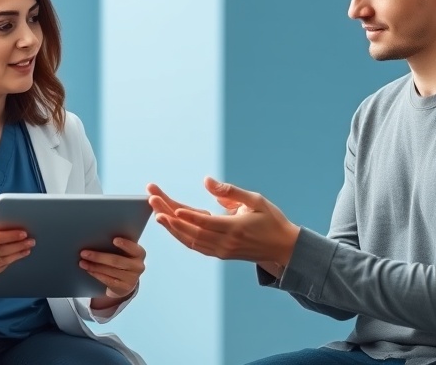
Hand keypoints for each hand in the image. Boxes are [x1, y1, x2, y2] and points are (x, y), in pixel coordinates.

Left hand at [80, 238, 146, 300]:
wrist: (126, 283)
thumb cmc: (123, 261)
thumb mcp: (126, 253)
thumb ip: (119, 247)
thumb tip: (98, 239)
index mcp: (139, 254)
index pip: (134, 248)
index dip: (125, 244)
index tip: (114, 240)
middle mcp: (138, 266)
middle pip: (116, 261)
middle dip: (99, 256)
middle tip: (84, 253)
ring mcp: (131, 279)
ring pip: (110, 271)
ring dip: (94, 266)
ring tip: (82, 262)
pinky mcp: (123, 288)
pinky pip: (107, 280)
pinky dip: (96, 274)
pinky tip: (89, 269)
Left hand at [147, 177, 299, 265]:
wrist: (283, 248)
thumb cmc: (271, 220)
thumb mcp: (256, 200)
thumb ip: (230, 192)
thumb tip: (207, 181)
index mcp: (235, 228)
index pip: (206, 223)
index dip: (187, 216)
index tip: (171, 208)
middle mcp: (225, 243)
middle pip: (192, 231)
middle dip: (170, 216)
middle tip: (153, 200)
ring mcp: (221, 251)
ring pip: (190, 241)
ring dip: (171, 227)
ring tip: (156, 212)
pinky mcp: (220, 254)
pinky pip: (195, 246)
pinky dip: (181, 236)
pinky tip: (170, 225)